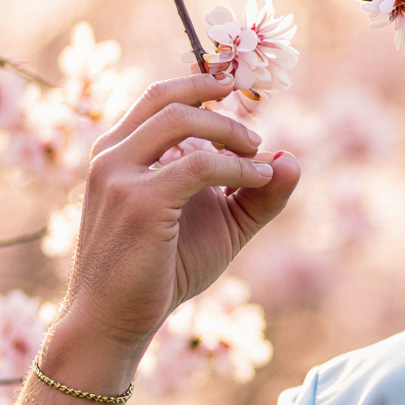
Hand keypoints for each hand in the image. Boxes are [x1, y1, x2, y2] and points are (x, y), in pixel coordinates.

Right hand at [55, 73, 301, 366]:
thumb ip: (256, 194)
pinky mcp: (138, 201)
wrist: (114, 322)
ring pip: (180, 120)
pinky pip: (198, 164)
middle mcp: (112, 155)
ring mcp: (118, 174)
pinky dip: (236, 167)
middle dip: (216, 95)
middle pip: (165, 97)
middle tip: (256, 131)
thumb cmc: (161, 273)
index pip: (159, 98)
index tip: (239, 87)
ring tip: (258, 154)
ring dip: (230, 131)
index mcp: (120, 153)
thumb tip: (292, 158)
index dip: (201, 82)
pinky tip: (259, 179)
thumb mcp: (220, 226)